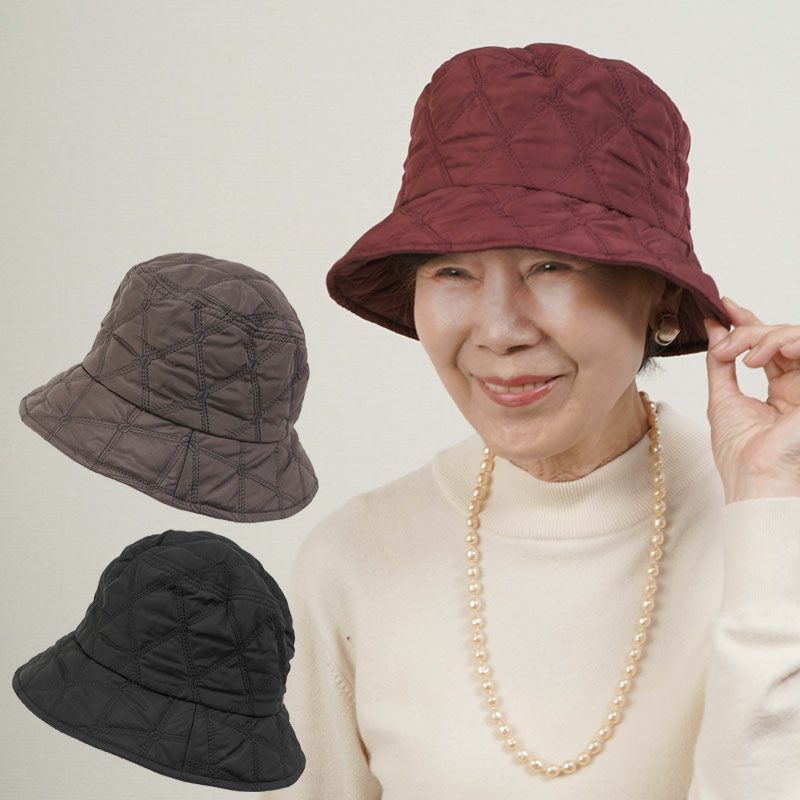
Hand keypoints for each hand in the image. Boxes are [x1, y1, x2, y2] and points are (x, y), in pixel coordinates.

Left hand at [703, 296, 799, 503]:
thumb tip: (714, 329)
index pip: (768, 345)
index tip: (723, 305)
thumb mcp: (723, 399)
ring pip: (796, 338)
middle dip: (748, 331)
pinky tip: (763, 354)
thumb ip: (721, 363)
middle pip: (781, 336)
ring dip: (765, 337)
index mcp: (781, 390)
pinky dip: (786, 342)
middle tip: (723, 346)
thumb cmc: (741, 454)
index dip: (748, 321)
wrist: (757, 481)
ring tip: (742, 356)